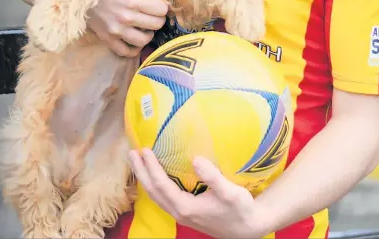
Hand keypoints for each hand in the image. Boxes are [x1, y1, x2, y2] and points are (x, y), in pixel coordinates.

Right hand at [87, 0, 167, 56]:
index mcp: (133, 0)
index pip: (162, 9)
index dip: (162, 5)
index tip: (157, 3)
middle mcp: (127, 18)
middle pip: (156, 24)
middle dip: (158, 18)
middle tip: (152, 14)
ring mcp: (117, 31)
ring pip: (144, 40)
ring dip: (148, 33)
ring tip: (144, 26)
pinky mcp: (108, 40)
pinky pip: (127, 52)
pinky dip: (134, 48)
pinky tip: (135, 39)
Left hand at [129, 148, 266, 238]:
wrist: (247, 228)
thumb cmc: (240, 208)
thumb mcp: (230, 192)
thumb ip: (213, 177)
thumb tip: (196, 159)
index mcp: (186, 207)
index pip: (161, 185)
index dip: (151, 167)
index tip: (144, 150)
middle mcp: (179, 212)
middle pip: (152, 191)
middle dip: (140, 172)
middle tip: (131, 153)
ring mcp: (180, 214)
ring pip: (155, 196)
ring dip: (144, 177)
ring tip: (137, 161)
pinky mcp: (185, 212)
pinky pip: (162, 197)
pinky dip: (154, 184)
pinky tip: (154, 174)